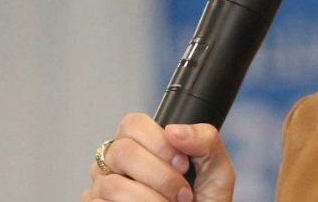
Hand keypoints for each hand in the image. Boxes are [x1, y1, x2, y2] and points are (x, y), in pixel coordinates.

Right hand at [82, 112, 234, 201]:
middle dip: (160, 176)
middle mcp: (115, 161)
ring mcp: (101, 186)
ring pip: (114, 185)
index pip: (132, 123)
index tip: (183, 164)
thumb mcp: (216, 169)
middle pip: (123, 152)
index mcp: (141, 143)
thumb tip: (174, 130)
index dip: (159, 142)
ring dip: (151, 200)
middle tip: (182, 193)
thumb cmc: (204, 201)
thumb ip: (205, 140)